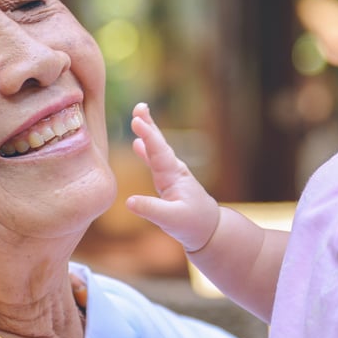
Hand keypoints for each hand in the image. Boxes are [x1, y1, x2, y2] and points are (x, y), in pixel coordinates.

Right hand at [125, 102, 220, 251]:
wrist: (209, 230)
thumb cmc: (193, 225)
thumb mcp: (171, 220)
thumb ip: (151, 209)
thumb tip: (129, 201)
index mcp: (174, 176)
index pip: (159, 152)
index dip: (148, 135)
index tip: (137, 120)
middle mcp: (173, 170)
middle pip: (159, 143)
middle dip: (149, 125)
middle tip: (139, 107)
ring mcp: (171, 174)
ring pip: (157, 149)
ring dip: (148, 133)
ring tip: (137, 117)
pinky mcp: (168, 181)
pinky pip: (155, 160)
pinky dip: (146, 150)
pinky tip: (136, 144)